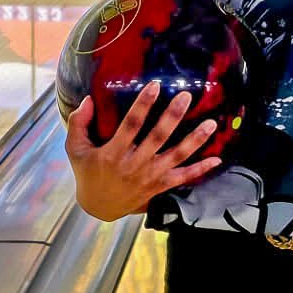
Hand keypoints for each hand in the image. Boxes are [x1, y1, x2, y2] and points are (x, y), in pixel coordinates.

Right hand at [64, 83, 220, 220]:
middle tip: (187, 96)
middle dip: (173, 116)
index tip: (156, 85)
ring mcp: (149, 177)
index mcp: (114, 152)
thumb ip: (79, 123)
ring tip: (211, 124)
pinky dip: (200, 170)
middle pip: (158, 137)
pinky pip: (183, 178)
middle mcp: (134, 164)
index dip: (143, 104)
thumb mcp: (75, 149)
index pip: (131, 124)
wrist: (98, 207)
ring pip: (176, 156)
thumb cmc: (87, 173)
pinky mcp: (159, 187)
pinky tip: (217, 159)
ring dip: (195, 140)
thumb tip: (88, 98)